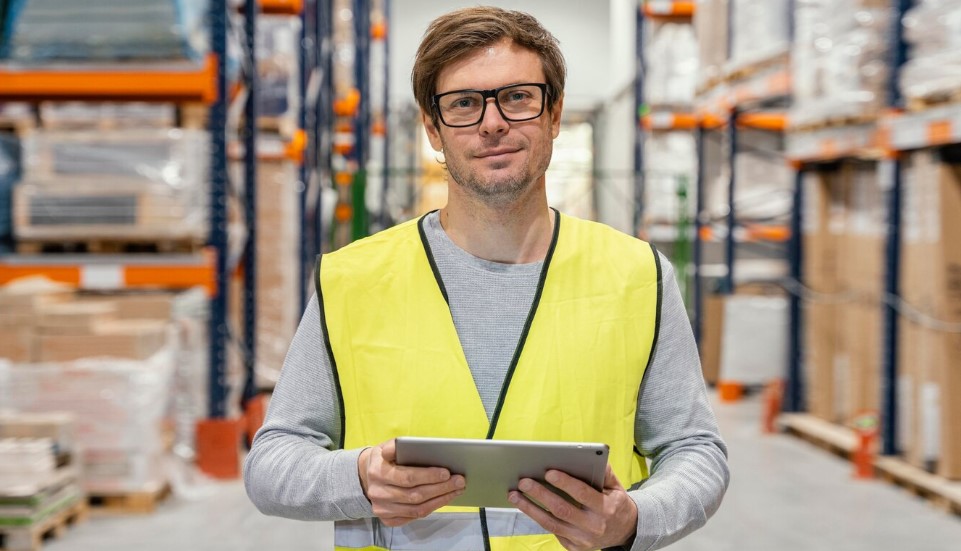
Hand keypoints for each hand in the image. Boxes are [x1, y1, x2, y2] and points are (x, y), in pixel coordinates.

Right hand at [358, 439, 465, 526]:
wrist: (366, 477)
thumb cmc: (384, 460)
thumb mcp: (386, 446)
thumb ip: (396, 445)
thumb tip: (411, 445)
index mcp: (377, 472)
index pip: (407, 477)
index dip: (428, 476)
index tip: (447, 472)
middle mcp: (378, 493)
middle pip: (415, 495)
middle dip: (441, 488)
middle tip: (459, 481)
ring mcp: (382, 509)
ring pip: (417, 509)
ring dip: (440, 500)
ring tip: (457, 490)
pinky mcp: (387, 519)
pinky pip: (414, 517)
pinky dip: (432, 508)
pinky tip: (444, 499)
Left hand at [508, 463, 636, 550]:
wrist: (626, 531)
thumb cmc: (616, 503)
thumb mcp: (616, 486)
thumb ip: (604, 471)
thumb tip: (591, 455)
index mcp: (606, 508)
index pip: (582, 494)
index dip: (565, 483)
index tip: (548, 472)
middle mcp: (594, 527)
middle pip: (562, 510)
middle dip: (540, 494)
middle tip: (523, 481)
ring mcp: (583, 540)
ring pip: (551, 524)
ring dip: (530, 508)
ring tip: (514, 495)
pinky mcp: (575, 548)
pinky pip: (553, 532)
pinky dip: (538, 519)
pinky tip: (526, 506)